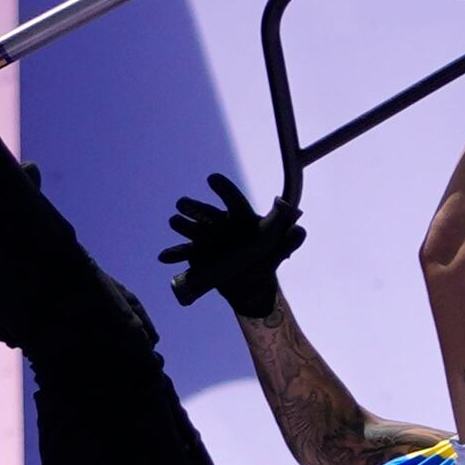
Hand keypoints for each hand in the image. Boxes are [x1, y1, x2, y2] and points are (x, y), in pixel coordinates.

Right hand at [159, 173, 303, 317]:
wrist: (249, 285)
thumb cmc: (264, 261)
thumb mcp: (277, 253)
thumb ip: (289, 242)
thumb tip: (300, 231)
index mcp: (241, 218)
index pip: (233, 201)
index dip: (224, 190)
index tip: (211, 179)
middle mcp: (222, 225)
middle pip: (208, 214)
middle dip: (195, 208)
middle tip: (183, 202)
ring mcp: (208, 240)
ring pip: (193, 230)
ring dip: (183, 225)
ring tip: (174, 221)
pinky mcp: (198, 256)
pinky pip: (185, 254)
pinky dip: (174, 255)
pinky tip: (163, 257)